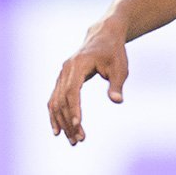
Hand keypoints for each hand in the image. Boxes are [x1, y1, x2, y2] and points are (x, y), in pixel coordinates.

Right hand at [48, 17, 128, 145]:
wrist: (103, 36)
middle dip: (68, 121)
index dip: (74, 109)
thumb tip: (117, 101)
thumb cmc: (114, 52)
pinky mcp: (62, 78)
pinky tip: (58, 131)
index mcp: (79, 64)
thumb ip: (116, 85)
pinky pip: (54, 98)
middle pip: (62, 99)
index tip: (77, 126)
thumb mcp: (120, 68)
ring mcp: (62, 73)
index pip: (72, 90)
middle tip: (79, 140)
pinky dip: (55, 114)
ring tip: (73, 140)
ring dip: (61, 121)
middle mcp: (66, 68)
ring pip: (55, 100)